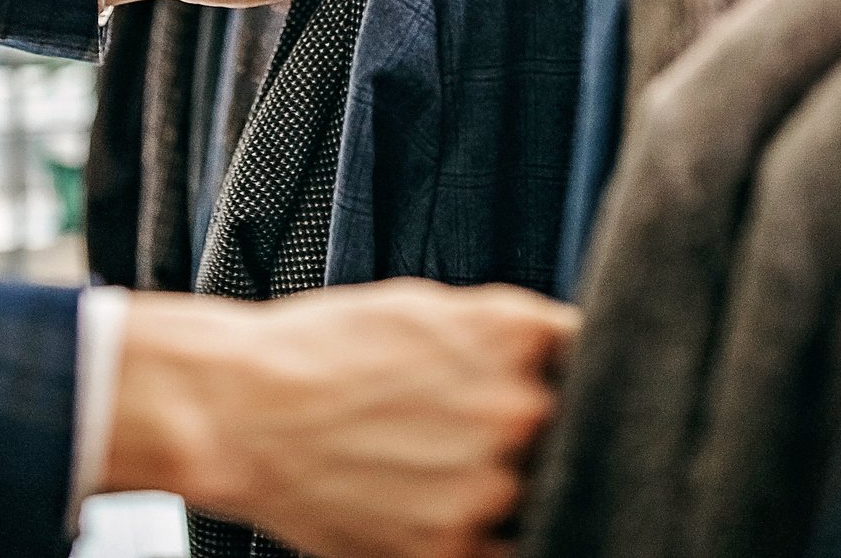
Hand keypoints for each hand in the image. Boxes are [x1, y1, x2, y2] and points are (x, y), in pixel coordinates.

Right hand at [102, 282, 577, 557]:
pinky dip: (495, 538)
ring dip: (526, 491)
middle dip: (556, 435)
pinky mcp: (452, 551)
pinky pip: (515, 553)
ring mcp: (490, 488)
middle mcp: (519, 410)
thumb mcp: (427, 307)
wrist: (237, 409)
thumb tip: (576, 353)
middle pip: (587, 435)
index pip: (602, 358)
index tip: (579, 387)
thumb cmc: (327, 347)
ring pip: (553, 498)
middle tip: (499, 434)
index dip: (590, 376)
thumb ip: (510, 334)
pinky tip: (455, 512)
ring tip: (459, 471)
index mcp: (519, 335)